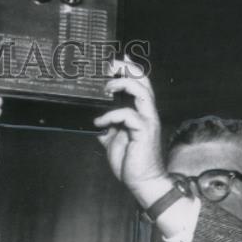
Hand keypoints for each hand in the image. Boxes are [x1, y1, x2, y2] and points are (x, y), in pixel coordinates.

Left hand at [93, 58, 168, 206]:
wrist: (142, 181)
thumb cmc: (130, 161)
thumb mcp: (113, 140)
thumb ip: (107, 127)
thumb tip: (93, 119)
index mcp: (141, 112)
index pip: (140, 84)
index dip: (130, 69)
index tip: (116, 60)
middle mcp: (147, 113)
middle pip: (144, 81)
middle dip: (127, 68)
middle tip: (109, 65)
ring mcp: (148, 121)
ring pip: (142, 92)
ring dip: (123, 85)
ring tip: (106, 88)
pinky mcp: (144, 132)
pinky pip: (128, 115)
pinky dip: (111, 115)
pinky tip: (99, 122)